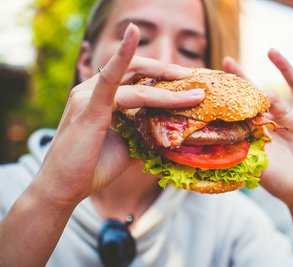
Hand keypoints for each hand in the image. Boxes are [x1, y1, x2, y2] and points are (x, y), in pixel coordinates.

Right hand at [37, 24, 203, 205]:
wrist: (64, 188)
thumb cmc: (93, 167)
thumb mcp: (128, 146)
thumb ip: (146, 133)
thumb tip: (173, 135)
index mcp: (102, 97)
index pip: (137, 78)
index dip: (163, 77)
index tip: (189, 83)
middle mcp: (94, 90)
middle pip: (138, 70)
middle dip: (169, 73)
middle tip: (195, 80)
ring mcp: (89, 95)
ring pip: (137, 84)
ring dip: (169, 88)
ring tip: (195, 93)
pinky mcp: (89, 106)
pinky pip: (110, 79)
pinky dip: (123, 56)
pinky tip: (133, 34)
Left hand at [223, 51, 292, 207]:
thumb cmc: (280, 183)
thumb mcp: (257, 165)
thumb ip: (242, 152)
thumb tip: (214, 145)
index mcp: (264, 129)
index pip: (245, 107)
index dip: (230, 97)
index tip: (212, 84)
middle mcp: (281, 119)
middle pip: (263, 92)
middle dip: (245, 78)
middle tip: (227, 61)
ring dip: (284, 68)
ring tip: (270, 51)